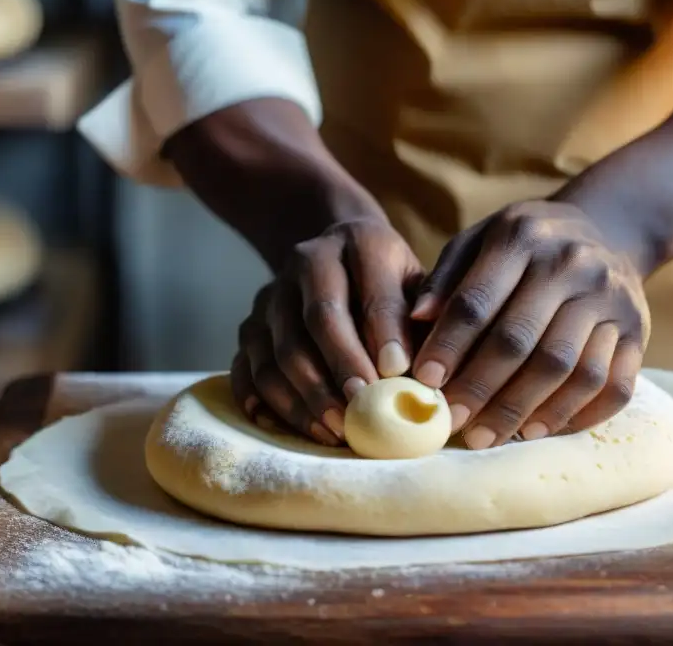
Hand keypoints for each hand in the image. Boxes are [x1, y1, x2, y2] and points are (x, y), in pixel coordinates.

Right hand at [231, 218, 423, 444]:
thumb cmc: (391, 283)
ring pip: (278, 350)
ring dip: (307, 397)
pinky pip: (245, 370)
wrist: (338, 253)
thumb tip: (427, 374)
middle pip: (318, 318)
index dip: (384, 333)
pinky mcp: (249, 326)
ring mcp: (272, 295)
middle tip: (363, 409)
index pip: (371, 289)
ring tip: (336, 431)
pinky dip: (264, 403)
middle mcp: (307, 261)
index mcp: (360, 242)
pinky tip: (289, 430)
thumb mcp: (417, 283)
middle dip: (341, 368)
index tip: (398, 373)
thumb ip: (424, 320)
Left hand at [411, 201, 649, 448]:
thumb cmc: (525, 245)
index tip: (424, 381)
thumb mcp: (479, 239)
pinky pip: (613, 385)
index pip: (478, 300)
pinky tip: (538, 431)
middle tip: (452, 422)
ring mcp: (612, 299)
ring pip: (568, 369)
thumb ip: (446, 278)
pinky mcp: (640, 331)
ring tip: (489, 436)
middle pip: (522, 340)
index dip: (449, 345)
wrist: (609, 230)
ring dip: (524, 409)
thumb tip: (416, 321)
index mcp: (521, 236)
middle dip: (481, 387)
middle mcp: (572, 264)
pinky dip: (576, 415)